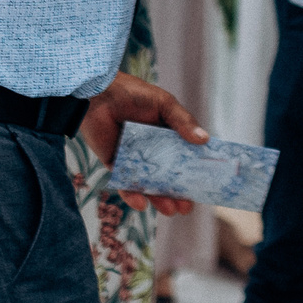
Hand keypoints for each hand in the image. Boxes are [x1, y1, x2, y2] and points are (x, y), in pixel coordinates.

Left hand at [80, 72, 206, 215]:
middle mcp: (152, 149)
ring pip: (148, 183)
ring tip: (171, 209)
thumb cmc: (133, 94)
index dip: (194, 171)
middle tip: (187, 207)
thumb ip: (183, 122)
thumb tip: (204, 140)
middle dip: (177, 192)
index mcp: (167, 134)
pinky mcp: (114, 164)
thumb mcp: (164, 104)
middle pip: (167, 175)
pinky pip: (125, 183)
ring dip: (159, 198)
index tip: (204, 185)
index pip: (184, 157)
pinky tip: (142, 203)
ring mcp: (133, 158)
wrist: (98, 93)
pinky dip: (132, 194)